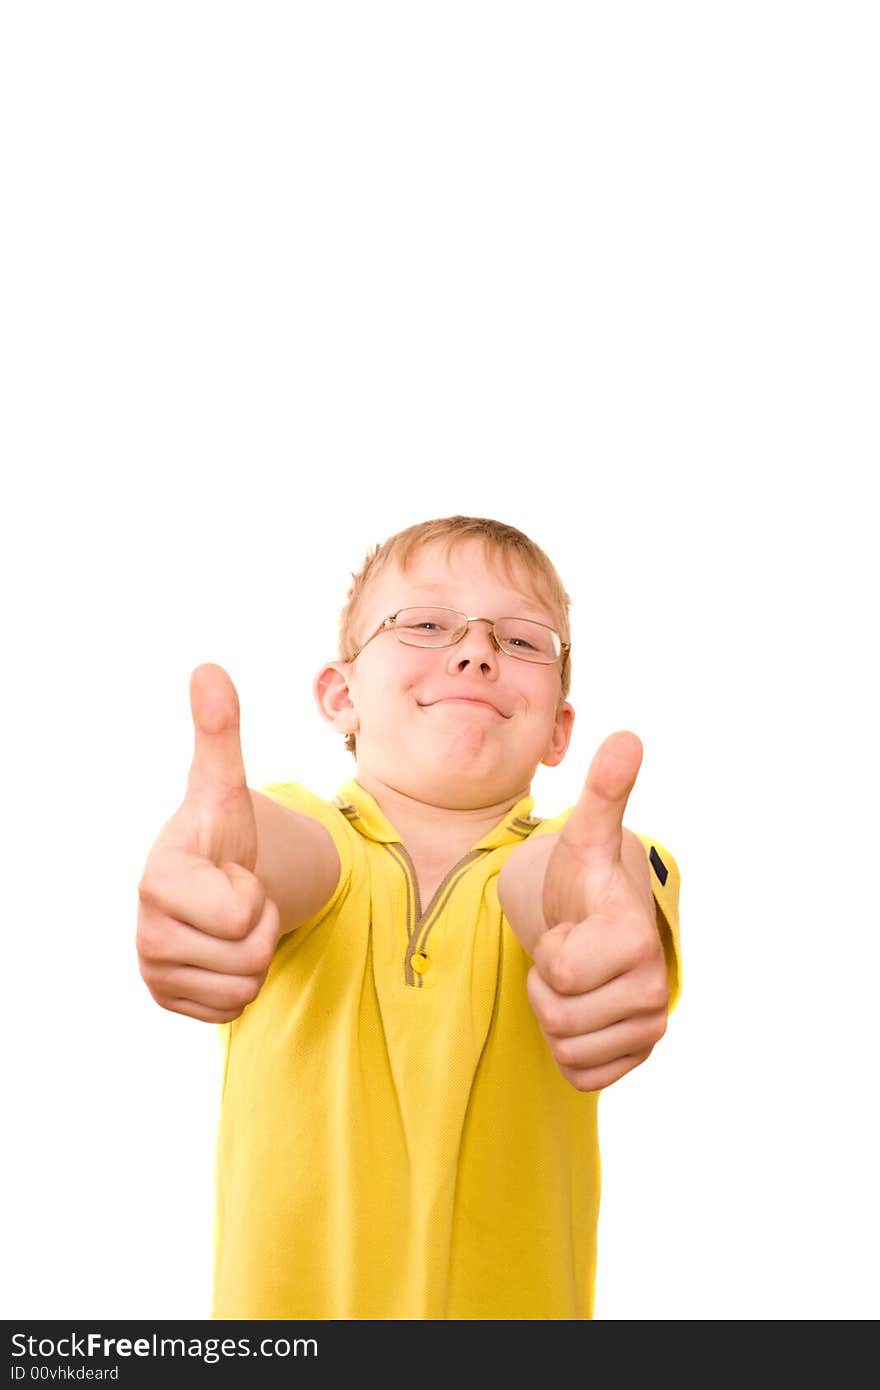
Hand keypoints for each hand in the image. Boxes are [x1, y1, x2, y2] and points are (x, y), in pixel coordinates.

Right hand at [136, 663, 280, 1022]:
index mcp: (160, 881)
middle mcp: (147, 932)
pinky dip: (238, 985)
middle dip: (259, 926)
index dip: (254, 895)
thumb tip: (209, 669)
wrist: (206, 881)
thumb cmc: (219, 834)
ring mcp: (154, 971)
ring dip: (251, 956)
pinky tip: (220, 951)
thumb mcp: (225, 786)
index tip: (232, 872)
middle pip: (249, 956)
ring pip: (244, 987)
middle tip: (236, 899)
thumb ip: (219, 733)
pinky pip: (232, 1010)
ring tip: (229, 923)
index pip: (241, 917)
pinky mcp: (170, 1001)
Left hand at [527, 731, 668, 1090]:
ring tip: (573, 978)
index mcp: (637, 939)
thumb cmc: (583, 881)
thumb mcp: (583, 836)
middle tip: (567, 955)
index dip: (547, 951)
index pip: (559, 973)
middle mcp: (655, 990)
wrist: (597, 925)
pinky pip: (577, 1074)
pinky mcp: (632, 1061)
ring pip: (565, 1047)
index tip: (570, 928)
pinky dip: (567, 1048)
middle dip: (546, 985)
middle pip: (557, 1016)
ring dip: (554, 1014)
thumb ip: (604, 791)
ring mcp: (648, 1029)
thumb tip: (627, 737)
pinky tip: (581, 1009)